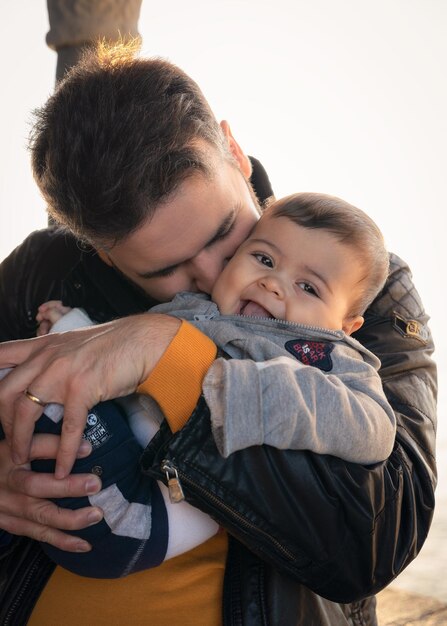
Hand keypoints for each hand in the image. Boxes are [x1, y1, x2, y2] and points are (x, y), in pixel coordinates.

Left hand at [0, 313, 180, 477]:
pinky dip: (62, 453)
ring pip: (25, 411)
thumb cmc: (113, 345)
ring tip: (23, 459)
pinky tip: (62, 469)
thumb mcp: (73, 343)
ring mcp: (62, 372)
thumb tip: (40, 377)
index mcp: (41, 345)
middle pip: (4, 392)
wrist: (142, 342)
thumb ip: (52, 357)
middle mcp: (45, 356)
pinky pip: (66, 427)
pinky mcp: (82, 388)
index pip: (0, 356)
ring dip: (21, 441)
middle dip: (1, 422)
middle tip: (10, 440)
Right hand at [0, 435, 102, 551]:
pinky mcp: (12, 526)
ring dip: (69, 520)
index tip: (88, 450)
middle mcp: (9, 487)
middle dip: (68, 487)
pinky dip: (61, 540)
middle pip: (37, 488)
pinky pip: (38, 535)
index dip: (58, 450)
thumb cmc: (2, 462)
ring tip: (95, 516)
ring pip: (39, 517)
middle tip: (96, 484)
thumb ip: (49, 445)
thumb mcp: (20, 446)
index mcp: (12, 462)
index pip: (35, 450)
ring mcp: (9, 510)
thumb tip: (86, 447)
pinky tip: (82, 544)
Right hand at [36, 300, 71, 335]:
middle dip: (43, 319)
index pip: (56, 304)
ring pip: (47, 324)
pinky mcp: (57, 335)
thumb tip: (44, 312)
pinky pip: (47, 332)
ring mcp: (61, 327)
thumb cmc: (72, 332)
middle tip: (40, 321)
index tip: (40, 310)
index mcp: (67, 312)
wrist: (76, 345)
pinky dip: (43, 333)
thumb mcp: (60, 319)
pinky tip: (44, 336)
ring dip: (42, 328)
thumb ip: (51, 312)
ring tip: (44, 333)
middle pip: (49, 315)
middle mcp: (64, 319)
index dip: (47, 306)